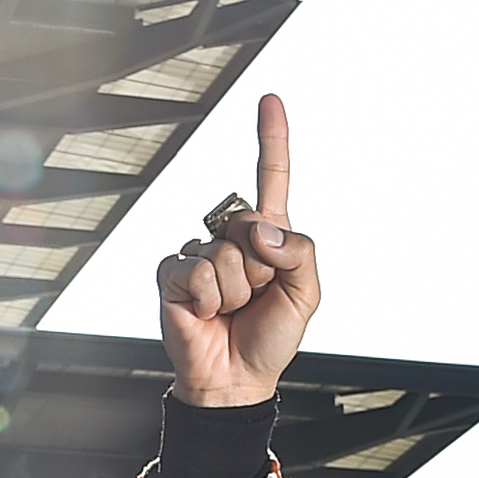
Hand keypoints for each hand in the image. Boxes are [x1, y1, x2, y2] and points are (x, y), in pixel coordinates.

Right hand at [156, 92, 321, 406]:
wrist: (236, 378)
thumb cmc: (270, 337)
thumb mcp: (306, 294)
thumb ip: (298, 252)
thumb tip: (259, 230)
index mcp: (268, 236)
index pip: (271, 177)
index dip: (271, 138)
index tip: (270, 99)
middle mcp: (231, 238)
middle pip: (248, 222)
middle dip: (260, 267)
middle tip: (254, 297)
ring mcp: (199, 253)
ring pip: (223, 255)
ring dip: (234, 290)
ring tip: (231, 309)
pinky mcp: (172, 273)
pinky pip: (195, 271)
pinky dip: (206, 298)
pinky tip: (205, 312)